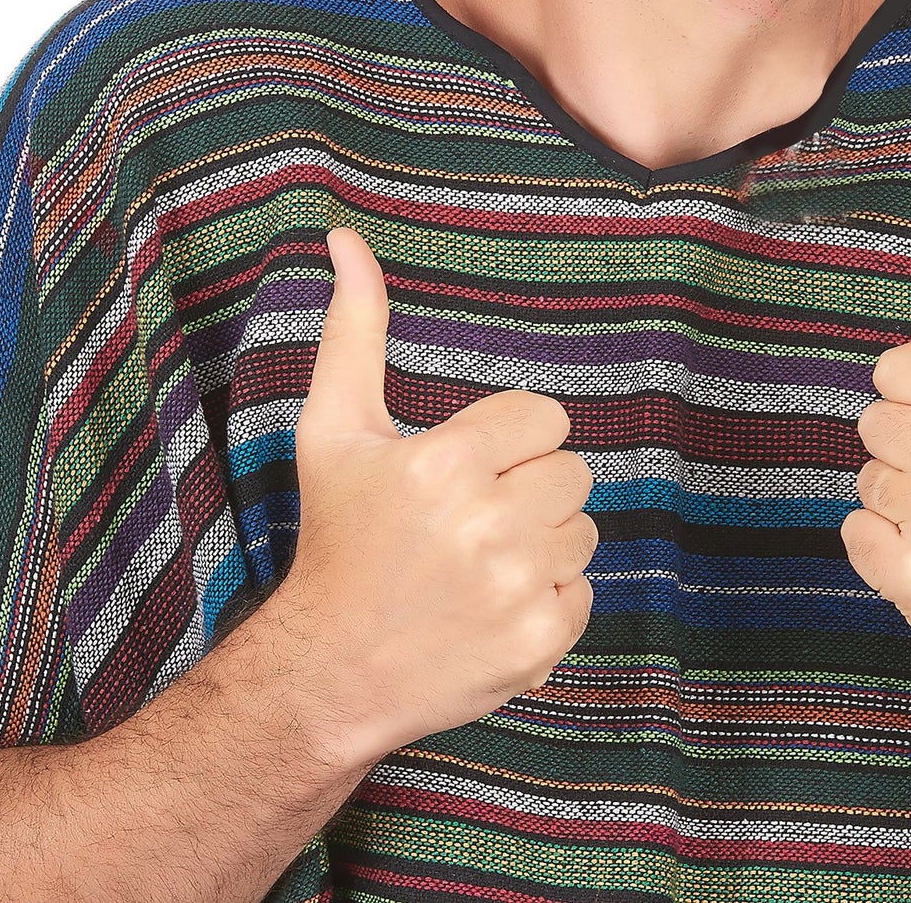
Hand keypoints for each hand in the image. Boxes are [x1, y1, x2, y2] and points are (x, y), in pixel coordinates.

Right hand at [269, 226, 597, 764]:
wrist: (327, 673)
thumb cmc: (335, 538)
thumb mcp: (334, 428)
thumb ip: (354, 328)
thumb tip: (345, 237)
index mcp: (447, 461)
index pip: (545, 418)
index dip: (507, 441)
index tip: (465, 469)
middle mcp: (488, 523)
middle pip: (570, 473)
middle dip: (527, 489)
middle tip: (469, 520)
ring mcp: (517, 589)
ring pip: (581, 532)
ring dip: (541, 544)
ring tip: (478, 565)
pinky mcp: (537, 643)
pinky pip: (583, 594)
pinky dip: (548, 601)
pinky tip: (491, 608)